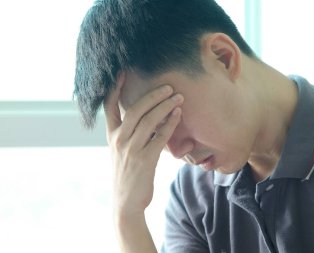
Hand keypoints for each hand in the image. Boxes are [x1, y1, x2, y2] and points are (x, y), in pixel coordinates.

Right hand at [104, 72, 183, 217]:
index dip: (115, 88)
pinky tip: (178, 115)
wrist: (126, 202)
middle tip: (169, 87)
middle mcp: (118, 139)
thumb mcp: (121, 151)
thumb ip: (129, 133)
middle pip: (135, 109)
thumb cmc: (127, 174)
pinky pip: (159, 136)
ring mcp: (130, 149)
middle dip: (153, 95)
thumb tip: (149, 116)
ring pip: (148, 120)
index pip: (109, 106)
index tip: (123, 72)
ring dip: (165, 106)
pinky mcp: (144, 160)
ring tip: (178, 97)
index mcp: (111, 135)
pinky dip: (170, 124)